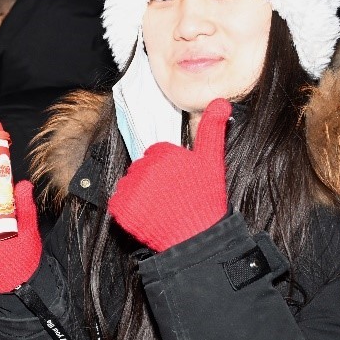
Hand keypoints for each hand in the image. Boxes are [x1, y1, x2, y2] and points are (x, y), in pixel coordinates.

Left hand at [109, 98, 230, 250]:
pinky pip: (119, 204)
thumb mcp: (212, 161)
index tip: (180, 184)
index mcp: (163, 152)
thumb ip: (213, 129)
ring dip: (141, 196)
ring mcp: (131, 188)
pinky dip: (130, 211)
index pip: (156, 155)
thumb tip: (221, 101)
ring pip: (130, 185)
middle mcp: (144, 167)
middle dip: (154, 183)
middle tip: (173, 198)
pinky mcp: (120, 208)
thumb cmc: (206, 199)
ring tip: (162, 208)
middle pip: (142, 170)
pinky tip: (149, 217)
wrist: (196, 237)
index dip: (168, 172)